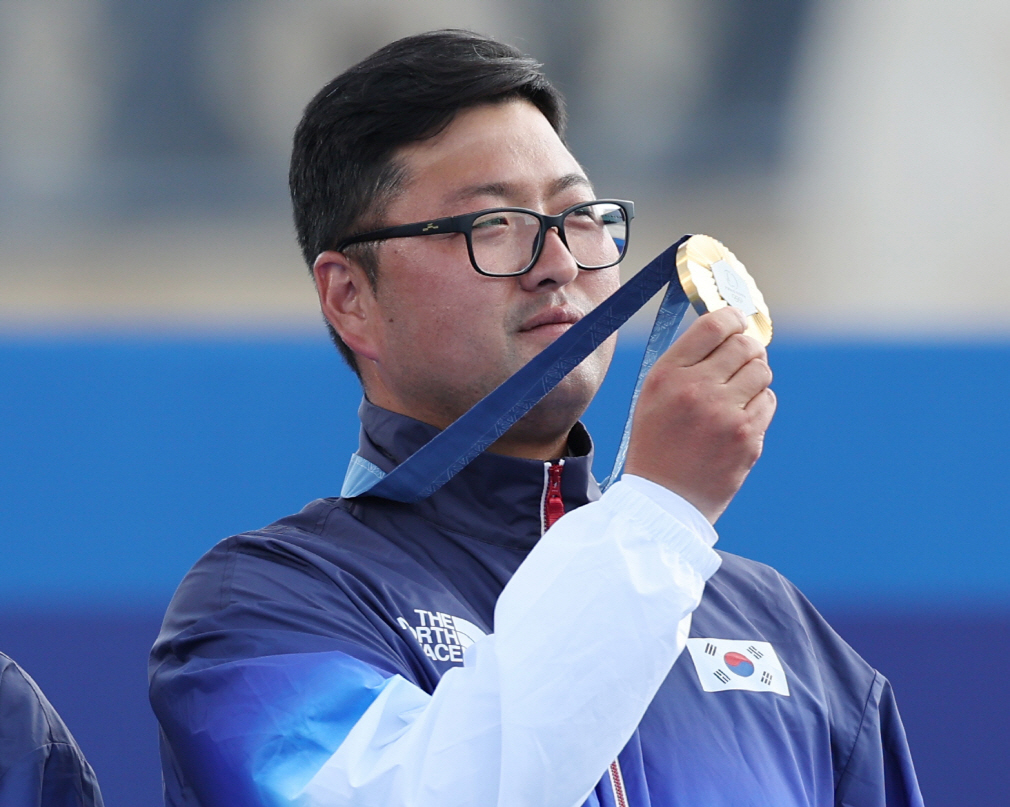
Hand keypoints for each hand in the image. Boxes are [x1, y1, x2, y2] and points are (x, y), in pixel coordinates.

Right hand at [624, 307, 775, 523]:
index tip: (736, 322)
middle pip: (745, 345)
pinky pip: (768, 401)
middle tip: (741, 359)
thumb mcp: (654, 394)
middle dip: (747, 349)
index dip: (732, 318)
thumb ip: (687, 361)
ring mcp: (725, 415)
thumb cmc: (657, 442)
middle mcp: (696, 390)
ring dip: (753, 378)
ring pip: (762, 371)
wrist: (663, 500)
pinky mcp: (747, 438)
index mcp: (668, 375)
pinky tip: (737, 420)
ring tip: (735, 395)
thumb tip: (731, 328)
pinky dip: (758, 406)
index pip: (714, 325)